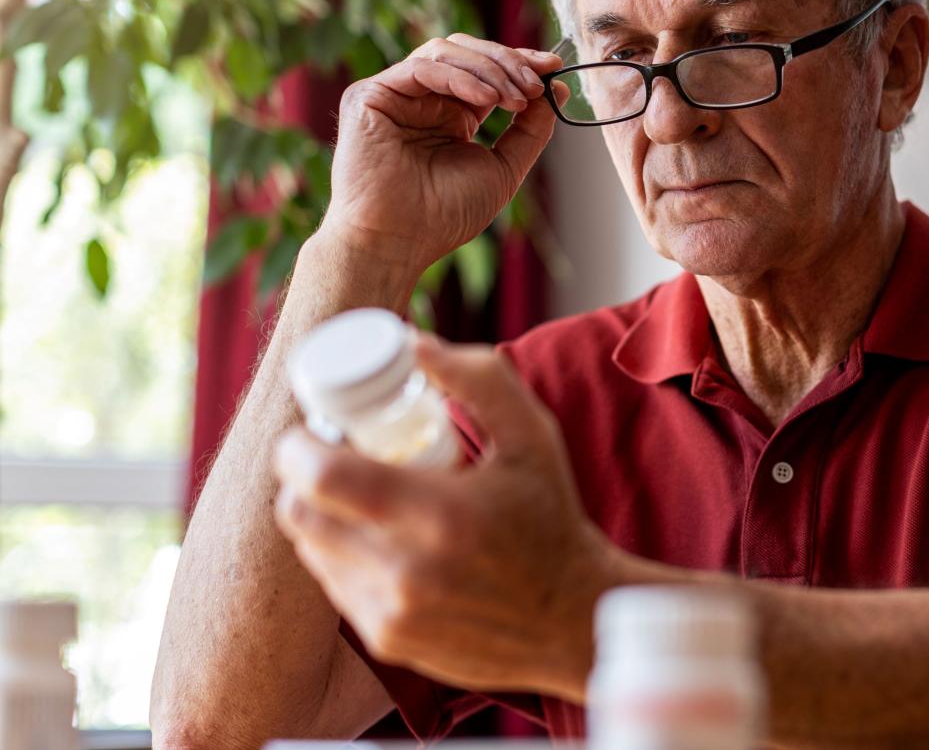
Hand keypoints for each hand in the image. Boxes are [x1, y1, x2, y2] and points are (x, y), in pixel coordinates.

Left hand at [271, 332, 615, 694]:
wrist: (574, 617)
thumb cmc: (551, 518)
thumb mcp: (532, 436)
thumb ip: (478, 379)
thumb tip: (412, 343)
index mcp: (438, 514)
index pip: (318, 476)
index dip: (298, 447)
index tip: (316, 430)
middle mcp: (405, 571)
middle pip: (299, 514)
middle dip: (303, 478)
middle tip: (336, 457)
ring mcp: (392, 613)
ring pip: (312, 550)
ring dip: (323, 516)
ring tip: (365, 497)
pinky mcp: (388, 640)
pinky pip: (335, 585)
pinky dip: (346, 556)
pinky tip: (385, 541)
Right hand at [320, 35, 568, 276]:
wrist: (399, 241)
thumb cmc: (444, 215)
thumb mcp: (503, 168)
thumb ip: (529, 129)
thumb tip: (557, 88)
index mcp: (450, 115)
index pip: (485, 71)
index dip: (519, 62)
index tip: (553, 67)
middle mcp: (422, 99)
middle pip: (467, 52)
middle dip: (508, 62)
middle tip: (537, 83)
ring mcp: (394, 94)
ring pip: (445, 52)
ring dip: (490, 69)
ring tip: (516, 98)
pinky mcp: (369, 94)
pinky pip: (421, 68)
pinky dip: (461, 78)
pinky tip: (488, 99)